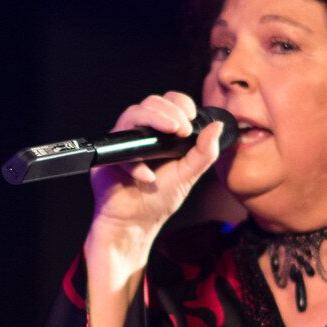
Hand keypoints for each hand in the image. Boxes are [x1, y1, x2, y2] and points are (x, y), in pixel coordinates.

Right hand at [86, 92, 223, 250]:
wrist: (135, 224)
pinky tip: (148, 176)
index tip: (191, 119)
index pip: (170, 103)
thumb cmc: (159, 199)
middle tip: (182, 129)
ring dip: (154, 119)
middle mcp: (142, 134)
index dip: (180, 104)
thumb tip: (217, 126)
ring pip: (132, 114)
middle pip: (151, 102)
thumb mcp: (188, 175)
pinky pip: (119, 146)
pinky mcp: (109, 156)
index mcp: (162, 134)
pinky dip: (135, 161)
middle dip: (170, 111)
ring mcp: (125, 142)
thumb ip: (205, 152)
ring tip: (171, 134)